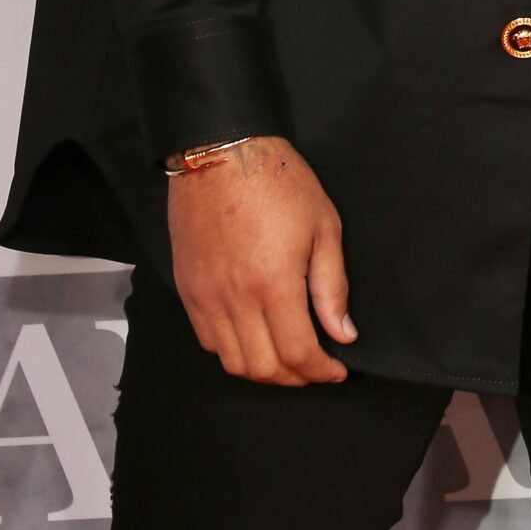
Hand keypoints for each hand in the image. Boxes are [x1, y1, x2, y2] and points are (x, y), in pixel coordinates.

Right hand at [168, 136, 354, 385]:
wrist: (219, 151)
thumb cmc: (279, 181)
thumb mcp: (324, 227)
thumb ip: (331, 287)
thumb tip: (342, 333)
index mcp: (274, 284)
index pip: (298, 354)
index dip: (321, 372)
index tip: (337, 370)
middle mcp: (235, 299)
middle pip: (263, 369)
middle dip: (295, 378)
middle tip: (315, 369)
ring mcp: (205, 296)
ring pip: (231, 361)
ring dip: (262, 370)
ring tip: (287, 358)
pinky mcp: (187, 289)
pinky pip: (207, 339)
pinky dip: (233, 351)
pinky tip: (254, 337)